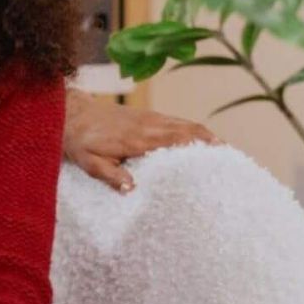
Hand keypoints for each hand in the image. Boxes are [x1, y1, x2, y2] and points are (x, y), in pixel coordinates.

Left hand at [63, 89, 216, 192]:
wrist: (70, 113)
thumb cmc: (80, 141)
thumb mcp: (90, 162)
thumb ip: (110, 175)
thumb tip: (133, 189)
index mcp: (139, 138)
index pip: (178, 140)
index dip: (201, 148)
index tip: (221, 159)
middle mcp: (150, 125)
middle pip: (190, 130)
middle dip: (213, 143)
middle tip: (233, 160)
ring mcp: (150, 118)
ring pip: (186, 124)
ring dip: (207, 137)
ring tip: (225, 154)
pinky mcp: (148, 116)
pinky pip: (177, 122)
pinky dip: (194, 131)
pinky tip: (202, 143)